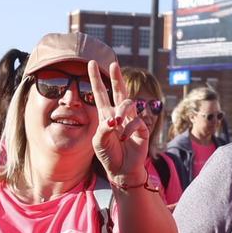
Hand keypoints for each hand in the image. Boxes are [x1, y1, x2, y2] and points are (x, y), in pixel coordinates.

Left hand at [88, 60, 152, 184]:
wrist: (121, 169)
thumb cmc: (108, 155)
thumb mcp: (98, 142)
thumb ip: (103, 129)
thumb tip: (114, 120)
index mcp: (106, 115)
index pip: (100, 93)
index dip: (96, 78)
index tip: (91, 63)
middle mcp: (119, 114)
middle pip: (119, 90)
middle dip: (117, 77)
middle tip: (114, 64)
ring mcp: (131, 120)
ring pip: (128, 103)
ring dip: (122, 111)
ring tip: (116, 123)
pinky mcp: (141, 128)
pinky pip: (136, 121)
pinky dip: (128, 129)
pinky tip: (124, 138)